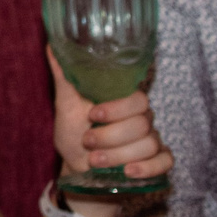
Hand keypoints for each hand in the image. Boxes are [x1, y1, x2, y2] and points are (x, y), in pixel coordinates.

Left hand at [47, 47, 172, 208]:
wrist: (76, 166)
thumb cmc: (73, 131)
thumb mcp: (66, 104)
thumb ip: (65, 76)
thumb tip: (52, 44)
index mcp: (124, 102)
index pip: (137, 99)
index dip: (118, 108)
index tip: (92, 114)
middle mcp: (142, 120)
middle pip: (141, 125)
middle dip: (110, 136)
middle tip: (87, 141)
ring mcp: (151, 141)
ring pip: (149, 145)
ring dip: (119, 155)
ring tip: (94, 161)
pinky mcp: (157, 162)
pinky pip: (165, 162)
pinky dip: (148, 168)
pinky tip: (128, 172)